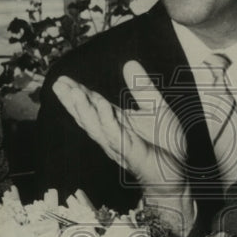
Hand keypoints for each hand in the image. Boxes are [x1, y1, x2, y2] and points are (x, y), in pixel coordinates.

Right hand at [53, 61, 188, 196]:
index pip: (93, 105)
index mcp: (117, 121)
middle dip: (72, 100)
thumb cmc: (166, 145)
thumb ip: (142, 87)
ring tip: (72, 92)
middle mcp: (114, 133)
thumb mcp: (156, 107)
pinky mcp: (132, 153)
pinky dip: (108, 121)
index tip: (62, 80)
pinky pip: (116, 135)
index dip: (78, 92)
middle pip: (88, 115)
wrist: (178, 174)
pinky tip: (101, 106)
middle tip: (57, 84)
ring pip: (96, 126)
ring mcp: (120, 144)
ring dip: (84, 110)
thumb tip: (129, 62)